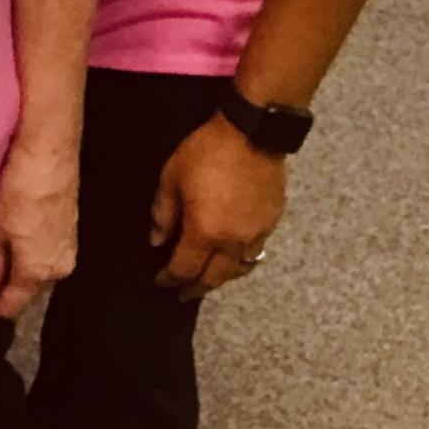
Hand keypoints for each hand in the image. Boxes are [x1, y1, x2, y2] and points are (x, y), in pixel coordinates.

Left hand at [0, 140, 77, 318]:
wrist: (49, 156)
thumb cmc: (19, 191)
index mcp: (38, 273)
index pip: (11, 307)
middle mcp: (59, 269)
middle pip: (27, 293)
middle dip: (3, 292)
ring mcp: (68, 252)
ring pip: (38, 276)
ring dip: (16, 275)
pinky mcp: (70, 235)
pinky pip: (47, 259)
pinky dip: (29, 260)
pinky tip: (14, 245)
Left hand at [149, 113, 287, 301]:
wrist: (252, 134)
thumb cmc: (206, 152)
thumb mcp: (172, 178)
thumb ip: (163, 213)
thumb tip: (156, 241)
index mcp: (205, 233)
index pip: (185, 268)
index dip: (170, 278)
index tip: (160, 282)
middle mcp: (233, 242)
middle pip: (214, 278)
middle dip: (196, 288)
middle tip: (183, 294)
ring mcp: (256, 234)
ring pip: (238, 269)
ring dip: (220, 278)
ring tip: (208, 280)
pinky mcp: (272, 223)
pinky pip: (254, 253)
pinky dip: (240, 261)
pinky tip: (233, 256)